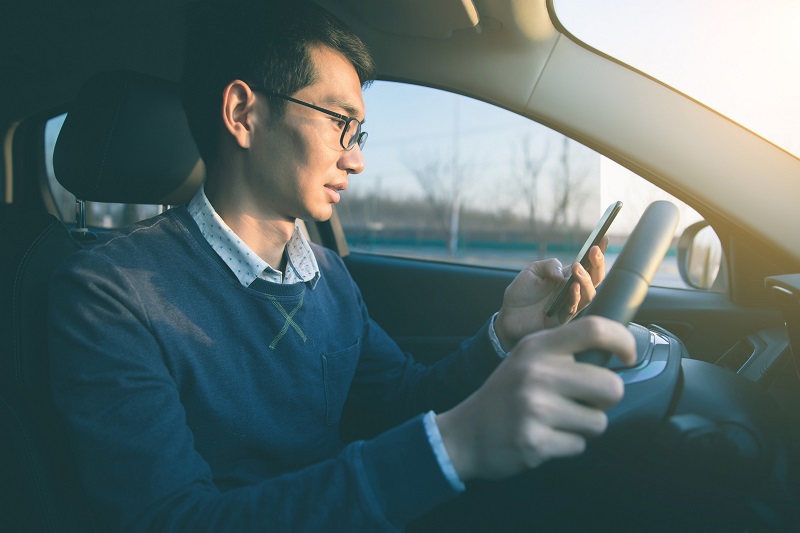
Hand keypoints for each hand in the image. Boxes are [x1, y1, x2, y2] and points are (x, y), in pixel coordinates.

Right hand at [436, 316, 635, 481]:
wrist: (466, 433)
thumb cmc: (507, 394)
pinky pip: (579, 445)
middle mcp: (536, 372)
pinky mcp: (534, 440)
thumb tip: (617, 348)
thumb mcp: (528, 359)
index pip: (594, 330)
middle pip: (611, 386)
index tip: (628, 356)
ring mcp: (534, 407)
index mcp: (538, 347)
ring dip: (584, 426)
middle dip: (605, 400)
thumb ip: (564, 351)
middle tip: (584, 402)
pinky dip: (567, 444)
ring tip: (557, 420)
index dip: (623, 341)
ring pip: (599, 421)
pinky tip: (544, 436)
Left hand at [495, 238, 606, 350]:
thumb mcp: (532, 271)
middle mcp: (572, 291)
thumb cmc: (521, 292)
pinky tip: (573, 286)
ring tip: (577, 268)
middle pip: (595, 279)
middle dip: (598, 264)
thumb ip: (549, 265)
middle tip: (594, 251)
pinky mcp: (562, 319)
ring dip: (586, 279)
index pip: (588, 264)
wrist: (507, 315)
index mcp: (567, 277)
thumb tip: (563, 272)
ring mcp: (569, 305)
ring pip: (589, 294)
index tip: (603, 238)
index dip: (598, 254)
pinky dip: (575, 297)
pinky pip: (574, 308)